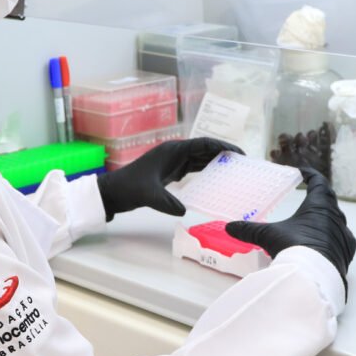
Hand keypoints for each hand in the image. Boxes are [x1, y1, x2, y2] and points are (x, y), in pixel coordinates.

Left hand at [96, 137, 242, 220]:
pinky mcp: (170, 172)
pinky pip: (192, 168)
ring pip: (199, 158)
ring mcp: (172, 162)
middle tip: (242, 163)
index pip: (203, 144)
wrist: (113, 192)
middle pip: (204, 149)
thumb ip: (167, 202)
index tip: (239, 153)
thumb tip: (184, 211)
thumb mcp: (149, 195)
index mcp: (172, 150)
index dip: (222, 146)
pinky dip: (205, 171)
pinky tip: (216, 179)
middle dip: (223, 154)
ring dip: (216, 162)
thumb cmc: (129, 188)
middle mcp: (175, 152)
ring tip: (234, 170)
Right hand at [225, 168, 355, 295]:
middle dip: (319, 197)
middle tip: (308, 195)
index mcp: (319, 206)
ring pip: (337, 220)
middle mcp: (335, 217)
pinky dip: (332, 238)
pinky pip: (342, 240)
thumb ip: (249, 230)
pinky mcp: (347, 253)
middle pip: (329, 200)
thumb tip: (230, 227)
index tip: (303, 173)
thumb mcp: (268, 236)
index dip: (311, 175)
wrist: (315, 278)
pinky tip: (324, 243)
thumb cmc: (296, 249)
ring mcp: (344, 236)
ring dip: (326, 218)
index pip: (319, 182)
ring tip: (313, 221)